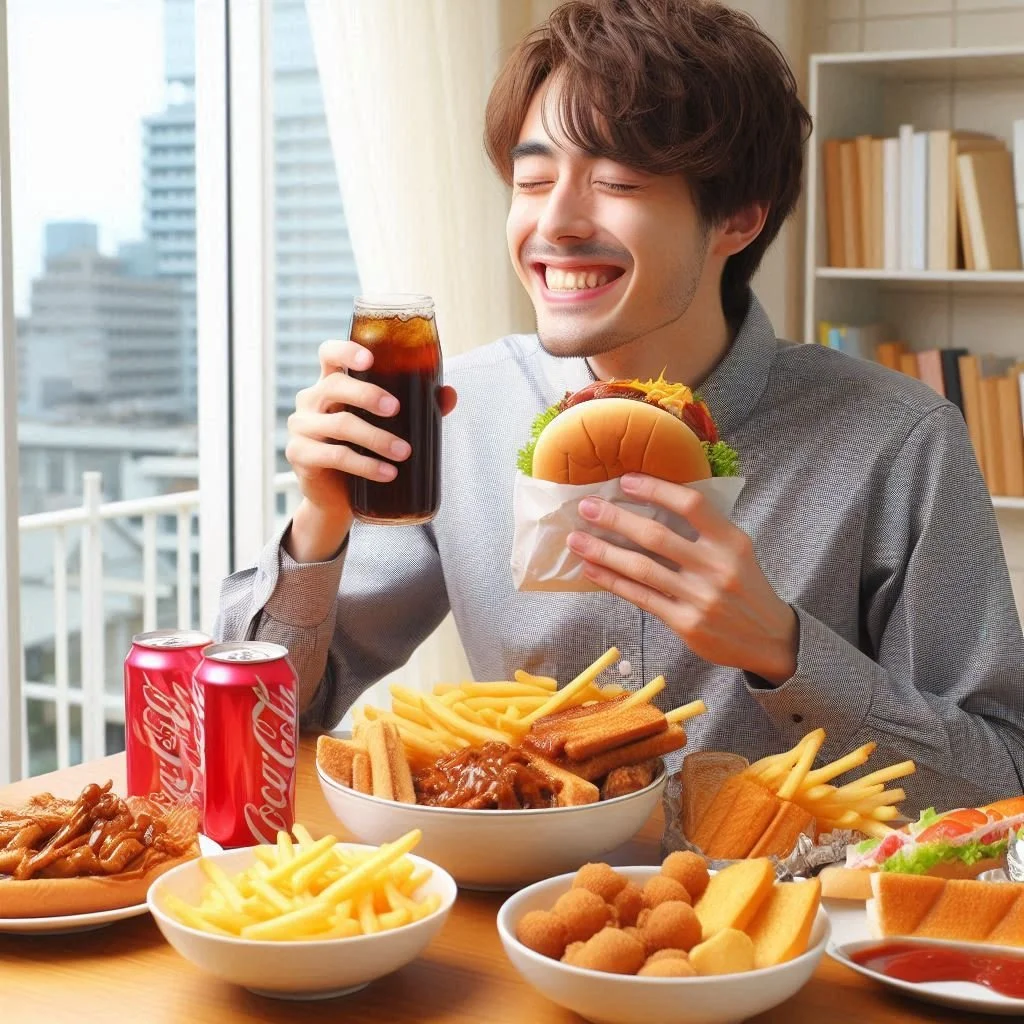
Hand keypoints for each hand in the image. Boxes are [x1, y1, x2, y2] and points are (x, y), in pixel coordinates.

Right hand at [284, 339, 456, 560]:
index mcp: (330, 384)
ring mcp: (302, 427)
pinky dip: (366, 465)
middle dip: (368, 395)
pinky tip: (388, 473)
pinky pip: (336, 456)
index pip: (329, 354)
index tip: (369, 358)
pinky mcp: (301, 455)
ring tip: (405, 452)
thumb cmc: (362, 451)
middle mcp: (311, 400)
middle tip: (396, 409)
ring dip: (377, 438)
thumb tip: (449, 394)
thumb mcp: (385, 426)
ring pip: (341, 425)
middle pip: (335, 385)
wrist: (336, 497)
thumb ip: (416, 407)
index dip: (346, 351)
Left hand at [566, 473, 797, 684]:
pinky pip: (641, 597)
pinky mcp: (686, 623)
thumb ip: (703, 530)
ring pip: (641, 569)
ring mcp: (700, 597)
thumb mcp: (736, 550)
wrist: (770, 639)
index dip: (655, 489)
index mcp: (731, 541)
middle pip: (656, 536)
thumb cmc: (745, 586)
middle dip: (616, 519)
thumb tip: (650, 503)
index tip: (625, 481)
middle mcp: (716, 567)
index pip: (691, 504)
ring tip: (576, 539)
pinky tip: (592, 570)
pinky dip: (612, 582)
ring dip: (603, 551)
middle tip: (586, 506)